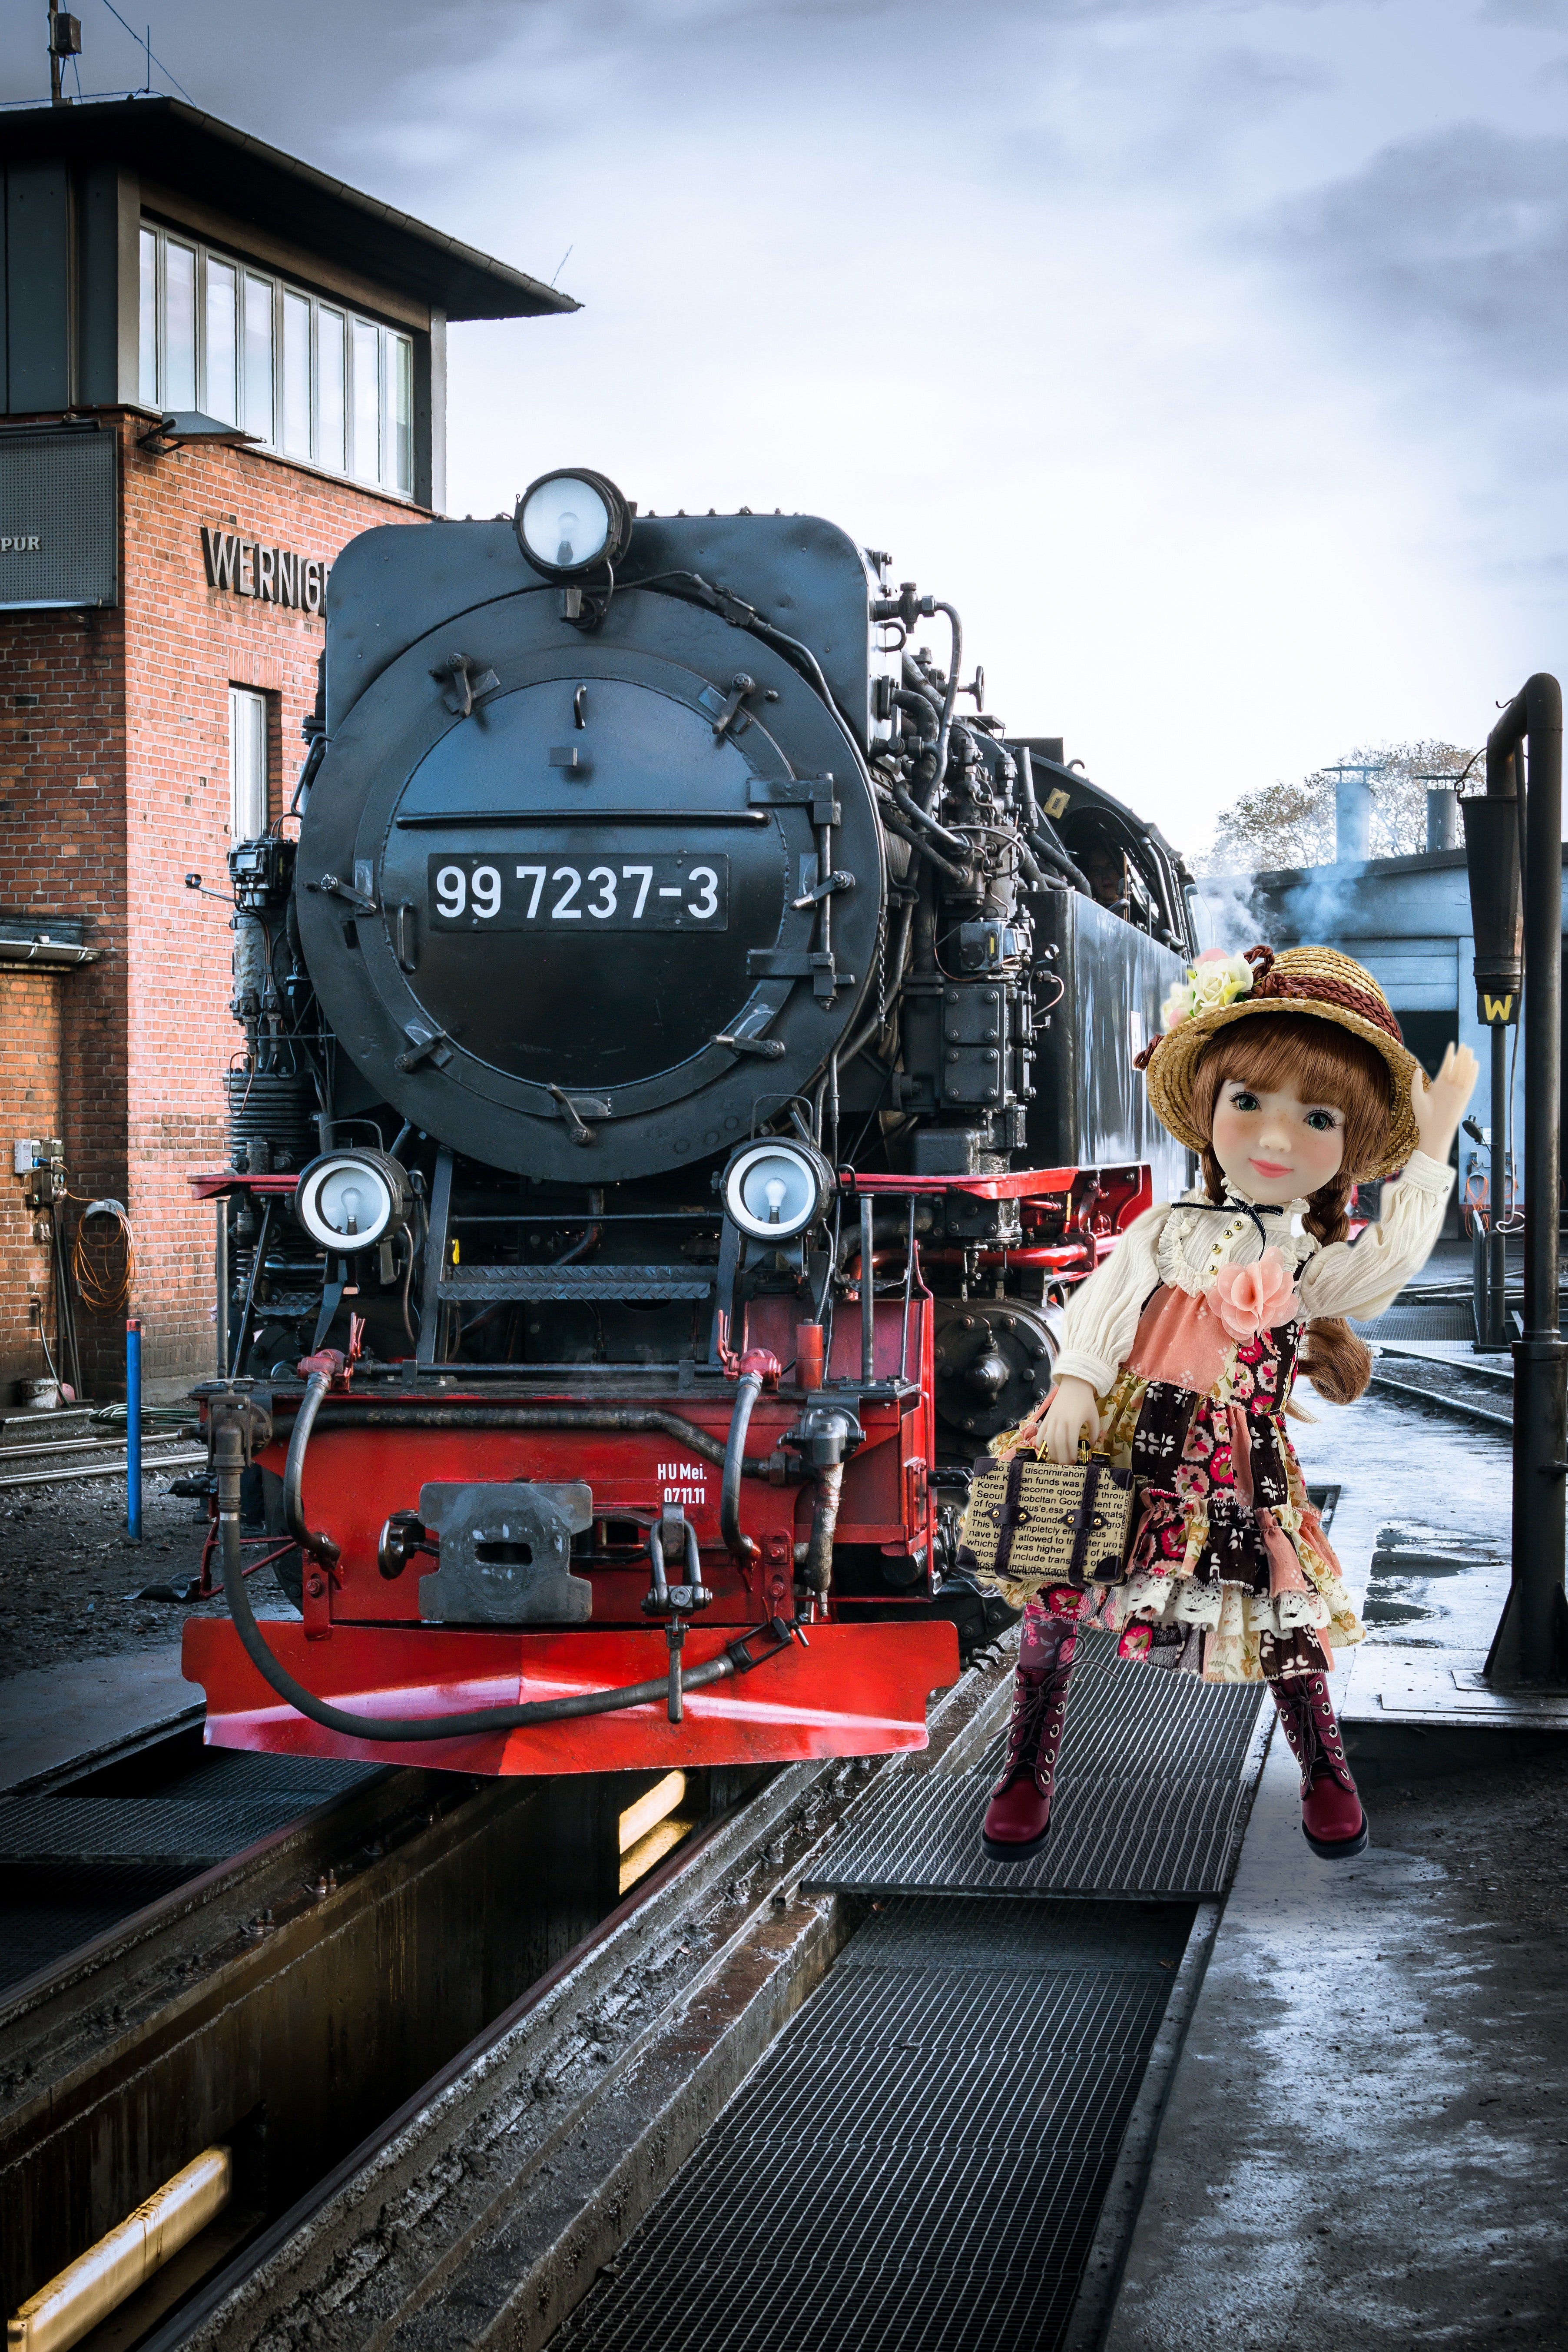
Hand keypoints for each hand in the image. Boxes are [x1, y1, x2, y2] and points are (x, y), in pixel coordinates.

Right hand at [1039, 1376, 1100, 1464]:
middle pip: (1058, 1443)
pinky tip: (1042, 1448)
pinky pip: (1041, 1431)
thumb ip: (1094, 1432)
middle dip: (1061, 1456)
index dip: (1071, 1453)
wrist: (1074, 1385)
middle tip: (1065, 1464)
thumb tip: (1091, 1444)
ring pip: (1048, 1439)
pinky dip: (1039, 1441)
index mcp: (1073, 1422)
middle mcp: (1061, 1422)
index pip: (1070, 1442)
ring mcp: (1052, 1419)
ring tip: (1056, 1459)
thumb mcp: (1094, 1416)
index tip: (1074, 1461)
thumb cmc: (1086, 1401)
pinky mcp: (1047, 1417)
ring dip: (1051, 1451)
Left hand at [1411, 1041, 1479, 1165]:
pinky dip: (1472, 1074)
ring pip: (1464, 1073)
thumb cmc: (1424, 1116)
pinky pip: (1470, 1083)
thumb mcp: (1417, 1095)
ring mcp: (1457, 1091)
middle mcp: (1449, 1086)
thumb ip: (1417, 1082)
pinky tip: (1474, 1064)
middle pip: (1457, 1067)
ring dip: (1467, 1062)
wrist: (1433, 1130)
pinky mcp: (1463, 1097)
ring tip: (1469, 1050)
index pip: (1446, 1066)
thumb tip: (1417, 1069)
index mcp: (1439, 1084)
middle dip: (1460, 1056)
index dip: (1449, 1055)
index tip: (1451, 1045)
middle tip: (1464, 1045)